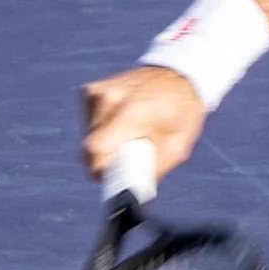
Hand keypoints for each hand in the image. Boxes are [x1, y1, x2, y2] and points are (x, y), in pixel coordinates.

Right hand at [80, 66, 206, 180]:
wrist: (177, 76)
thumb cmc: (181, 111)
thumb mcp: (176, 147)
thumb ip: (151, 171)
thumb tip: (130, 194)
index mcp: (132, 111)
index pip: (95, 152)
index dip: (103, 172)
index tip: (117, 177)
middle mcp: (108, 98)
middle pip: (90, 149)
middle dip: (108, 160)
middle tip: (133, 154)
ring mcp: (95, 92)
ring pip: (87, 138)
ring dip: (105, 145)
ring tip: (130, 134)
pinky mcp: (89, 92)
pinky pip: (89, 125)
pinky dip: (103, 131)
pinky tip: (122, 124)